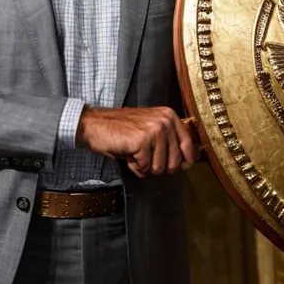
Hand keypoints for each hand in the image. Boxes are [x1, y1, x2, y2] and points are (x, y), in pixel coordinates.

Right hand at [76, 105, 194, 177]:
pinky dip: (136, 166)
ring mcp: (154, 130)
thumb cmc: (121, 130)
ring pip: (160, 167)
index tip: (183, 166)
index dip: (186, 159)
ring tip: (135, 155)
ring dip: (146, 167)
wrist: (95, 125)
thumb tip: (183, 163)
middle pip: (175, 161)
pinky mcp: (143, 140)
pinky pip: (146, 166)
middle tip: (147, 161)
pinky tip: (129, 156)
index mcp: (168, 115)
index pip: (187, 143)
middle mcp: (165, 120)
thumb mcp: (149, 130)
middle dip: (161, 168)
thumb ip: (166, 141)